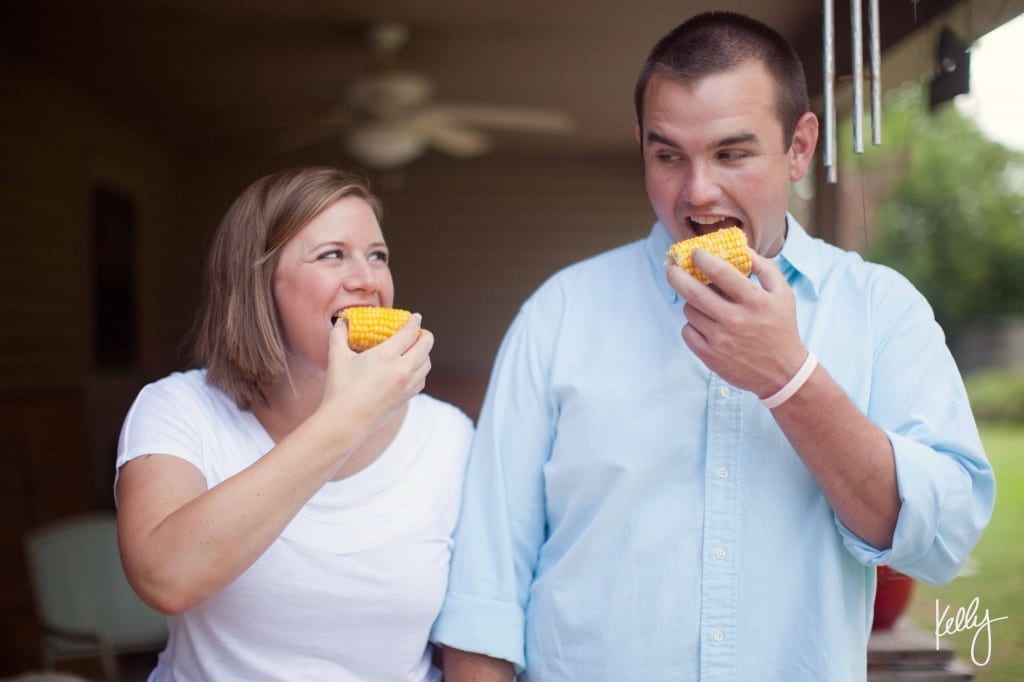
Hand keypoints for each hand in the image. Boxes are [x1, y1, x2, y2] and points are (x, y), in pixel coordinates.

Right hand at [322, 313, 433, 432]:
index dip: (414, 322)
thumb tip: (340, 321)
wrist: (346, 422)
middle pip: (425, 345)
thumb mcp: (337, 357)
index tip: (415, 317)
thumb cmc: (340, 388)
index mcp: (387, 356)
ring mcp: (407, 385)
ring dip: (424, 353)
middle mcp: (402, 369)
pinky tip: (412, 369)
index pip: (409, 332)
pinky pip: (422, 379)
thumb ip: (339, 335)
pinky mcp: (406, 398)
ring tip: (416, 349)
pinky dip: (421, 370)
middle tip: (419, 331)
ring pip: (427, 363)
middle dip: (425, 335)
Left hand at [666, 248, 805, 396]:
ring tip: (704, 304)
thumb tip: (741, 249)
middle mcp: (736, 320)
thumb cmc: (781, 328)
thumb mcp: (783, 294)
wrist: (783, 373)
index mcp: (755, 301)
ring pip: (690, 311)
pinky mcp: (710, 357)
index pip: (721, 272)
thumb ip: (764, 268)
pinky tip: (705, 324)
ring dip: (692, 303)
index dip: (702, 259)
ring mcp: (721, 340)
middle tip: (672, 269)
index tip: (695, 253)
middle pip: (694, 292)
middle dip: (677, 276)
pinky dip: (692, 325)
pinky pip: (687, 332)